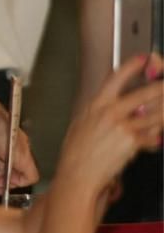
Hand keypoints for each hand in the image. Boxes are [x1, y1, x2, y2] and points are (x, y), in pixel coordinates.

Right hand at [0, 93, 39, 190]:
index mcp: (7, 140)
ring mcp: (23, 153)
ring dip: (13, 182)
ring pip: (26, 173)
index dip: (3, 171)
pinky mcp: (25, 159)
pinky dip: (21, 183)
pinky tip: (9, 184)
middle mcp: (18, 147)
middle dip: (8, 179)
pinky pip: (31, 177)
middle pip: (18, 167)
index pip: (10, 159)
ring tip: (1, 186)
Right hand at [59, 53, 163, 188]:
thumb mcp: (83, 124)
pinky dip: (155, 139)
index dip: (132, 66)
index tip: (143, 58)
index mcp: (96, 105)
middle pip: (144, 93)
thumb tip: (120, 108)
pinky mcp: (132, 141)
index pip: (116, 78)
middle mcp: (110, 112)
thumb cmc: (77, 153)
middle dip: (161, 87)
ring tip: (163, 112)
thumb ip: (103, 113)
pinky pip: (153, 136)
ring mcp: (122, 126)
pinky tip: (151, 141)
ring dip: (163, 113)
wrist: (78, 173)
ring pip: (155, 114)